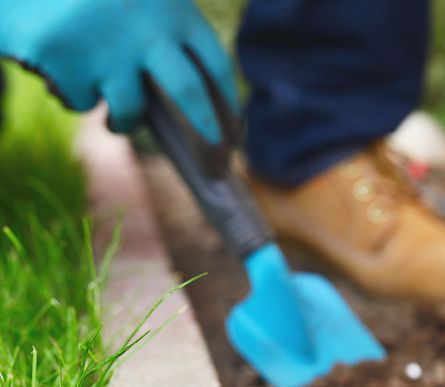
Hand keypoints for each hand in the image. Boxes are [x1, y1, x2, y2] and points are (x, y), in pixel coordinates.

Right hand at [0, 0, 236, 142]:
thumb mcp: (144, 0)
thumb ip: (166, 36)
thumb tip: (198, 108)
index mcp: (174, 9)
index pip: (215, 64)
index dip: (228, 104)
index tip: (234, 133)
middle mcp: (148, 30)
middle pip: (190, 94)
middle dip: (206, 131)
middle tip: (215, 159)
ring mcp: (109, 49)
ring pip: (130, 110)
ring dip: (123, 121)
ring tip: (114, 120)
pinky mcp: (68, 64)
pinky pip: (81, 102)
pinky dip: (71, 93)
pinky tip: (55, 65)